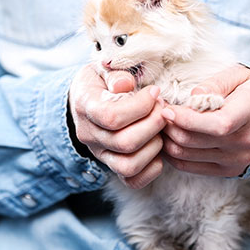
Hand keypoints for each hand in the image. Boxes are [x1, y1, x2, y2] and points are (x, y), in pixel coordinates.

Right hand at [69, 65, 165, 188]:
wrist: (87, 100)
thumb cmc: (101, 82)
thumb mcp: (103, 69)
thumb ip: (115, 74)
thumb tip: (126, 84)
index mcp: (85, 107)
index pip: (111, 117)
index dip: (140, 106)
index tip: (154, 92)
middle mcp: (90, 135)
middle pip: (125, 143)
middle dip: (154, 124)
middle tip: (164, 109)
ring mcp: (101, 154)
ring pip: (129, 165)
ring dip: (154, 146)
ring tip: (161, 128)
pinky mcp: (113, 166)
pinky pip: (133, 180)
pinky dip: (152, 168)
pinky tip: (158, 147)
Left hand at [161, 64, 249, 176]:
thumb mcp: (239, 76)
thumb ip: (215, 84)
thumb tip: (192, 98)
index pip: (217, 125)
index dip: (187, 119)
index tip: (167, 109)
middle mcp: (245, 142)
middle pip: (194, 141)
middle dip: (168, 125)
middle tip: (157, 110)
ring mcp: (236, 160)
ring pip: (186, 154)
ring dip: (167, 139)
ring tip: (161, 122)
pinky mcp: (228, 171)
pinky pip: (189, 167)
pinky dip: (173, 154)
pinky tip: (169, 138)